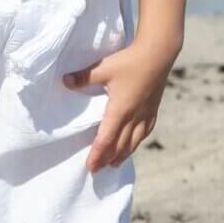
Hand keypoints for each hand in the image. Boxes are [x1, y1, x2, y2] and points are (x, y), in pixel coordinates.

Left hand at [62, 37, 176, 173]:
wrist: (159, 53)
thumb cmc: (130, 60)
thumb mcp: (103, 68)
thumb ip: (83, 77)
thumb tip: (64, 81)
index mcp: (120, 109)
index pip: (106, 138)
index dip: (97, 154)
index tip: (90, 166)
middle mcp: (133, 116)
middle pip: (119, 145)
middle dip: (107, 159)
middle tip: (97, 170)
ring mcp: (145, 114)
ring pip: (134, 141)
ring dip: (123, 154)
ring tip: (114, 164)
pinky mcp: (153, 109)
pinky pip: (145, 131)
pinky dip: (137, 141)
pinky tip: (135, 144)